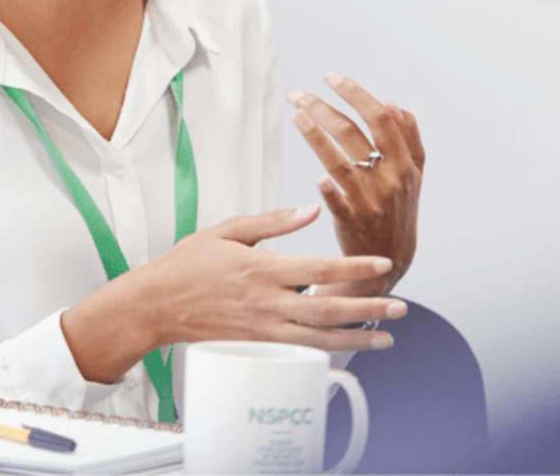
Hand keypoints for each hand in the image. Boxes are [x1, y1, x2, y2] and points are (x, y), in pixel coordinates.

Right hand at [61, 205, 406, 383]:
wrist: (158, 303)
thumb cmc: (188, 264)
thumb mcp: (228, 230)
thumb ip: (273, 222)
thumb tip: (310, 209)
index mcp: (262, 269)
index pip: (319, 270)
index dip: (355, 268)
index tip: (381, 263)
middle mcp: (268, 302)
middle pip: (329, 310)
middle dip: (370, 309)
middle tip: (400, 307)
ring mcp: (264, 327)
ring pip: (321, 338)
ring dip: (358, 338)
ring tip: (387, 337)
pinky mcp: (259, 343)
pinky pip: (301, 349)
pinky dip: (329, 349)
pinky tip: (346, 345)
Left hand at [288, 72, 423, 295]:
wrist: (390, 258)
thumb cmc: (398, 208)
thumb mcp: (414, 174)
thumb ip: (409, 138)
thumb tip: (390, 103)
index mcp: (407, 163)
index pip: (381, 118)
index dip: (355, 94)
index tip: (331, 77)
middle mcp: (392, 180)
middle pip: (353, 133)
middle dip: (322, 107)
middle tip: (297, 93)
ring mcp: (372, 201)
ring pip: (339, 161)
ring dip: (314, 135)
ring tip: (295, 114)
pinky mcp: (353, 221)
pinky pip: (338, 202)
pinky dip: (328, 188)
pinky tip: (317, 176)